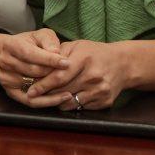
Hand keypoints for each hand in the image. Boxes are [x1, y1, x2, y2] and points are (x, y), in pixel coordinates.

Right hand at [0, 28, 69, 101]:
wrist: (15, 54)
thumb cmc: (32, 44)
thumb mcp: (41, 35)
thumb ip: (49, 42)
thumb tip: (56, 53)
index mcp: (10, 45)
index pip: (31, 54)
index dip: (50, 59)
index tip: (66, 63)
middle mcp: (5, 62)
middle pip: (33, 71)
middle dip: (52, 72)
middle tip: (69, 73)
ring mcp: (6, 78)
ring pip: (33, 86)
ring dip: (52, 86)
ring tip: (69, 85)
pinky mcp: (10, 91)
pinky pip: (31, 101)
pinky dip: (47, 101)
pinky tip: (62, 98)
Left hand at [20, 40, 136, 110]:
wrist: (123, 64)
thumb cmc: (95, 53)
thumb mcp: (77, 47)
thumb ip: (57, 54)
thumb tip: (38, 65)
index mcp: (85, 59)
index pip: (59, 76)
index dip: (43, 85)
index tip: (31, 91)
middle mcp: (93, 76)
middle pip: (63, 91)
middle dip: (47, 94)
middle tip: (35, 95)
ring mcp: (100, 90)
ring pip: (70, 102)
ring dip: (57, 101)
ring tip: (51, 97)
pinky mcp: (104, 101)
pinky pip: (81, 108)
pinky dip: (71, 104)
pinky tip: (68, 98)